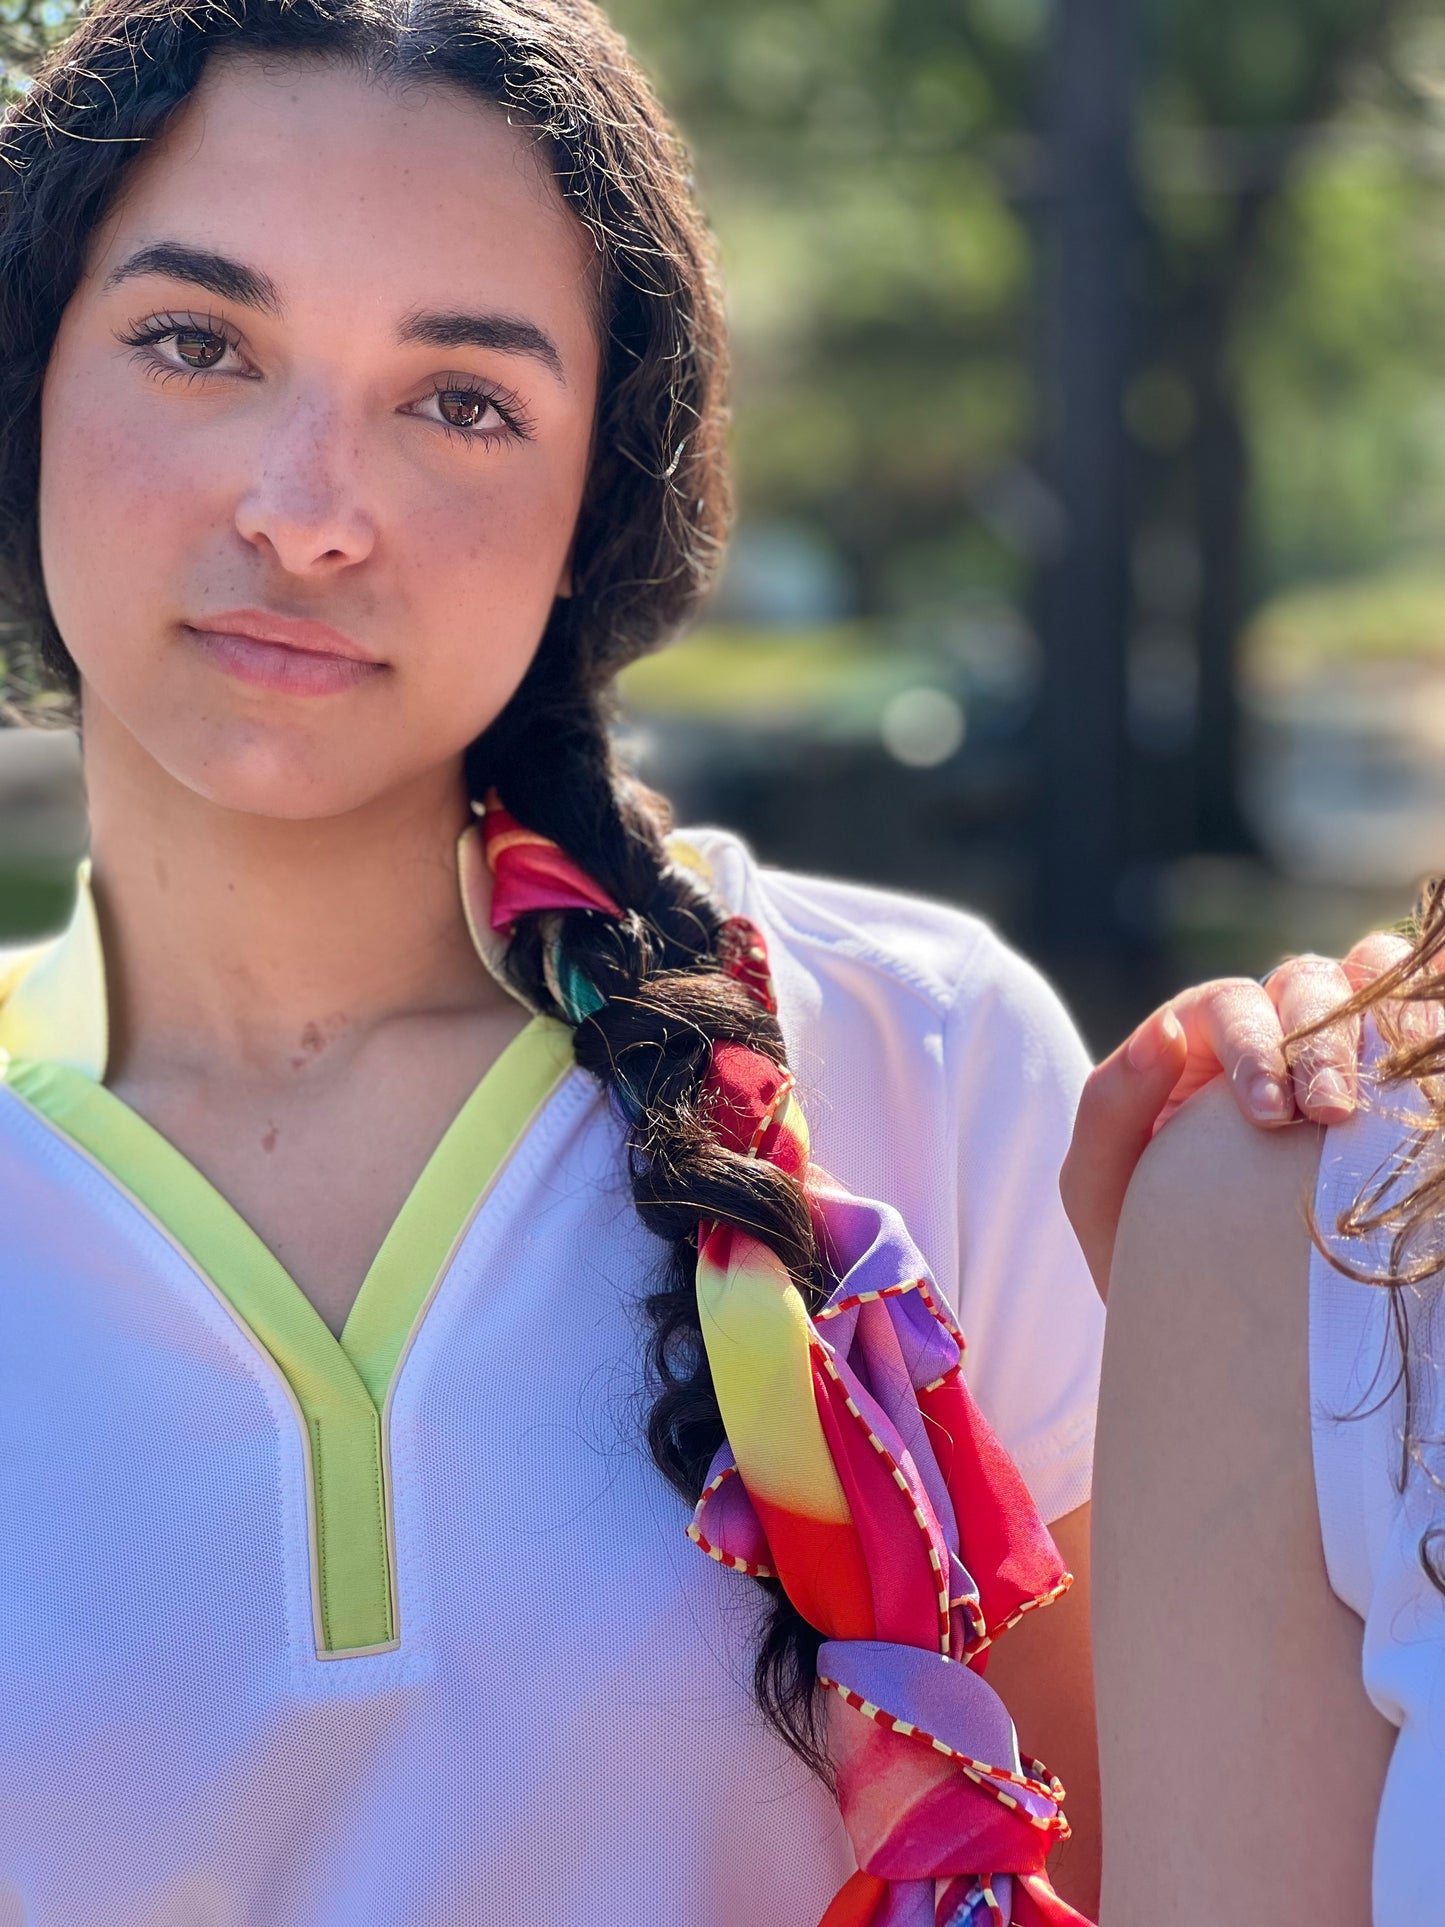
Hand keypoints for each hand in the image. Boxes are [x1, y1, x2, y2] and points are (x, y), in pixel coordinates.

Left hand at [1060, 932, 1414, 1299]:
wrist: (1200, 1307)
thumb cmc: (1138, 1237)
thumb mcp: (1097, 1183)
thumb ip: (1110, 1107)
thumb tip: (1164, 1033)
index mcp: (1197, 1035)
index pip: (1233, 1004)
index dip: (1256, 1047)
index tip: (1269, 1117)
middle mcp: (1270, 1023)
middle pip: (1309, 985)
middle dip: (1323, 1045)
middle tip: (1332, 1115)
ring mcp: (1333, 1044)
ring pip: (1371, 988)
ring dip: (1384, 1026)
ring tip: (1387, 1098)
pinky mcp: (1383, 1081)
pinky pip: (1414, 1026)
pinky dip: (1424, 1033)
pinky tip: (1429, 1080)